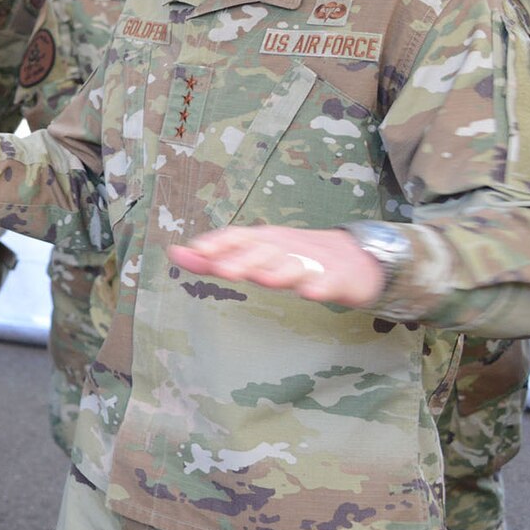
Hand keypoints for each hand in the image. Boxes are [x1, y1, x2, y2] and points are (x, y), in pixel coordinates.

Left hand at [170, 226, 383, 308]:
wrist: (355, 258)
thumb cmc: (294, 256)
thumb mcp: (256, 253)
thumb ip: (216, 257)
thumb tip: (175, 254)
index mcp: (264, 240)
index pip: (239, 236)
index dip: (219, 243)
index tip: (197, 251)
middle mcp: (285, 247)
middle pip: (263, 251)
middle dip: (242, 259)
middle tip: (222, 270)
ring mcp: (312, 262)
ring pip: (294, 265)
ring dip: (278, 271)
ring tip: (262, 279)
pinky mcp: (337, 278)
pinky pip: (328, 282)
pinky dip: (320, 286)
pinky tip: (310, 293)